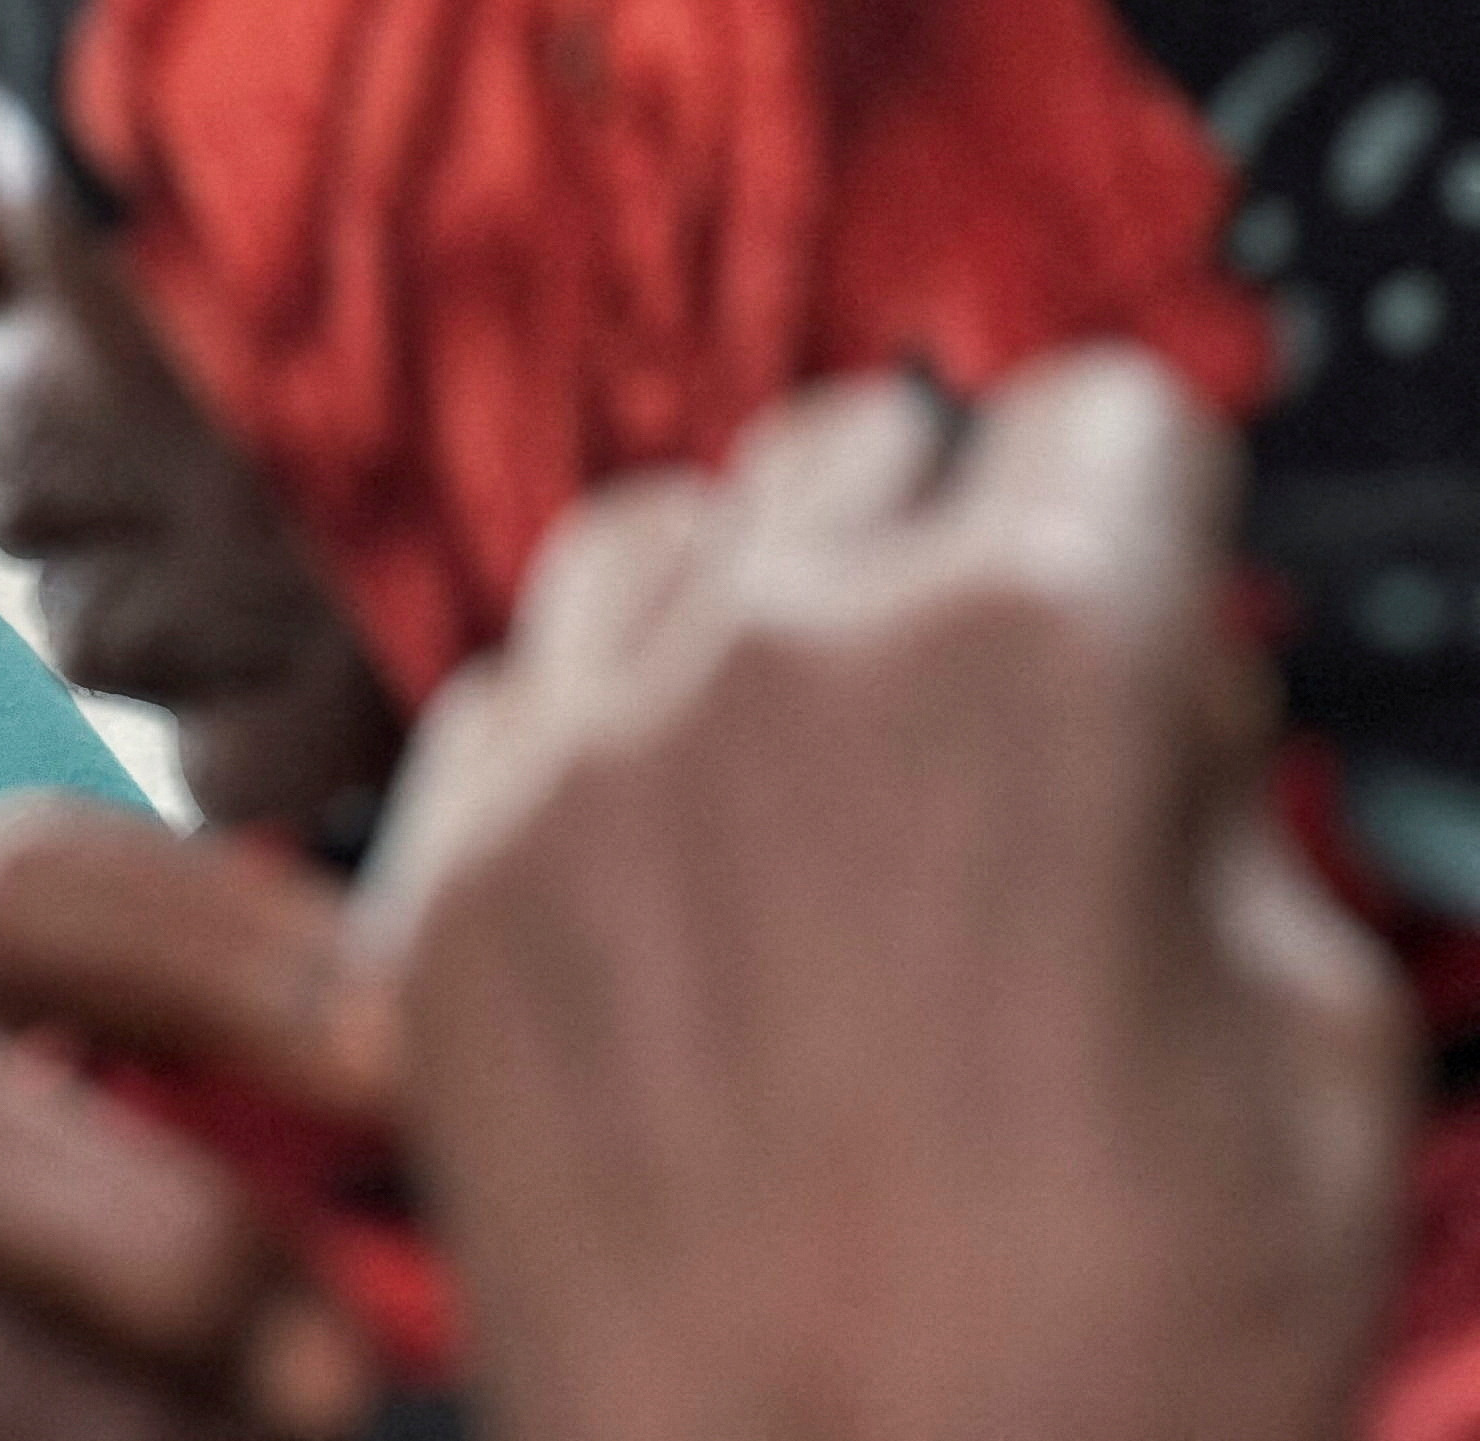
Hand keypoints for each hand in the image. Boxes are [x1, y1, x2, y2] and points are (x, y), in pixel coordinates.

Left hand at [363, 348, 1415, 1440]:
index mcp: (1032, 650)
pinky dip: (600, 732)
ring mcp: (580, 753)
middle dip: (945, 535)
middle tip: (984, 693)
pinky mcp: (446, 875)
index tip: (1144, 580)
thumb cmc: (1123, 1346)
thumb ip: (1223, 798)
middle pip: (865, 446)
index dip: (1151, 513)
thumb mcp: (1317, 1041)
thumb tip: (1152, 695)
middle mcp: (776, 648)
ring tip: (808, 753)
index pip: (1108, 417)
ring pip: (660, 534)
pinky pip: (516, 692)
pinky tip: (670, 859)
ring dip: (746, 601)